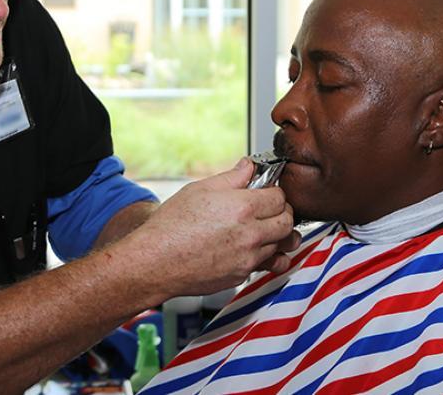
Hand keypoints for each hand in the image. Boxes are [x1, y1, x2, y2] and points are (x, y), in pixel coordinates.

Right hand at [124, 158, 295, 296]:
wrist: (154, 262)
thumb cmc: (171, 226)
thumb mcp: (200, 190)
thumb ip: (231, 178)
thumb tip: (249, 166)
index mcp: (243, 208)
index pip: (280, 197)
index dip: (274, 192)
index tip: (266, 193)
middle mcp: (251, 234)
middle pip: (287, 221)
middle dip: (282, 212)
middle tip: (270, 209)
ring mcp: (248, 258)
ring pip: (282, 244)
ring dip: (278, 235)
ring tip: (266, 230)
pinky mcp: (241, 275)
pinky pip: (266, 264)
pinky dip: (266, 256)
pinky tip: (254, 249)